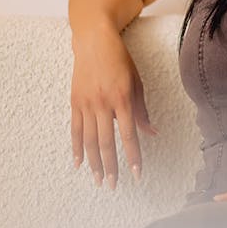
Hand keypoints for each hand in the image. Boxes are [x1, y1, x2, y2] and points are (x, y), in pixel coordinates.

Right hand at [70, 27, 158, 189]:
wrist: (94, 42)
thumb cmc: (120, 61)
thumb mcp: (137, 82)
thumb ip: (142, 110)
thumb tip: (152, 133)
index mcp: (122, 98)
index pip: (129, 134)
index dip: (133, 156)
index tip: (137, 173)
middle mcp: (103, 103)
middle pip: (106, 142)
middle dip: (111, 166)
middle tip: (114, 185)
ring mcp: (86, 103)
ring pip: (90, 140)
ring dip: (94, 163)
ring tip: (98, 180)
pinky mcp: (75, 102)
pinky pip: (75, 130)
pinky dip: (77, 148)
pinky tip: (79, 163)